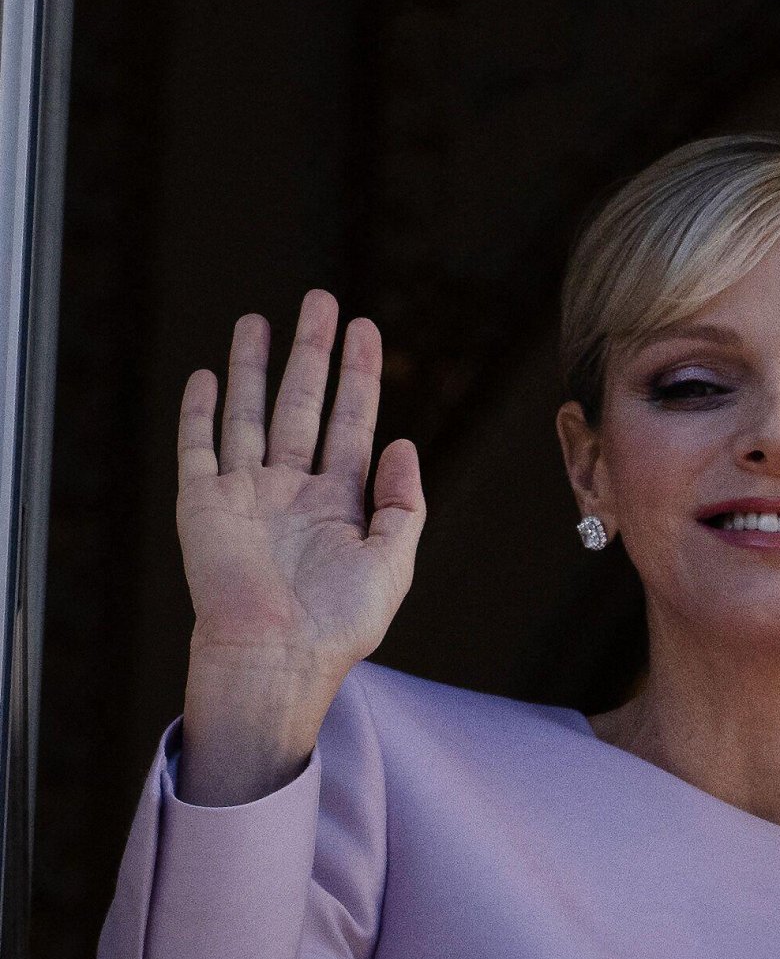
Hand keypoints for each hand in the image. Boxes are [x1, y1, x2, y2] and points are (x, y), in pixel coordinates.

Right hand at [176, 288, 424, 678]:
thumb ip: (403, 504)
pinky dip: (200, 412)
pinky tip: (208, 377)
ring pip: (249, 414)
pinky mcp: (203, 505)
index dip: (359, 375)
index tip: (365, 328)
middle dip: (310, 353)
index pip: (350, 422)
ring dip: (253, 367)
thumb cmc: (337, 624)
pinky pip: (198, 448)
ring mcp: (245, 495)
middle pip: (301, 404)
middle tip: (319, 301)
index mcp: (338, 504)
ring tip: (258, 319)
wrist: (276, 657)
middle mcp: (291, 492)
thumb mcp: (393, 564)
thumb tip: (402, 444)